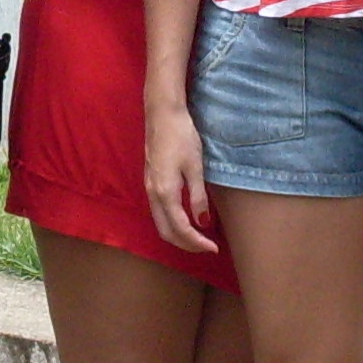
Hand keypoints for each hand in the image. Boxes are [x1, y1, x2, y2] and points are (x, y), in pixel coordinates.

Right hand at [145, 100, 219, 254]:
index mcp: (165, 193)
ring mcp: (149, 187)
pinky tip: (186, 218)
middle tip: (207, 247)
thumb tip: (202, 222)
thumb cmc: (181, 137)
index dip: (197, 242)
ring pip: (160, 222)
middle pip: (166, 232)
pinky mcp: (150, 181)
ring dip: (178, 234)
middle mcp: (153, 194)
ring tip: (198, 236)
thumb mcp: (195, 167)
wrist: (162, 114)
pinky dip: (172, 222)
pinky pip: (158, 211)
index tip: (213, 248)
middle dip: (186, 244)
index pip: (180, 229)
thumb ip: (198, 197)